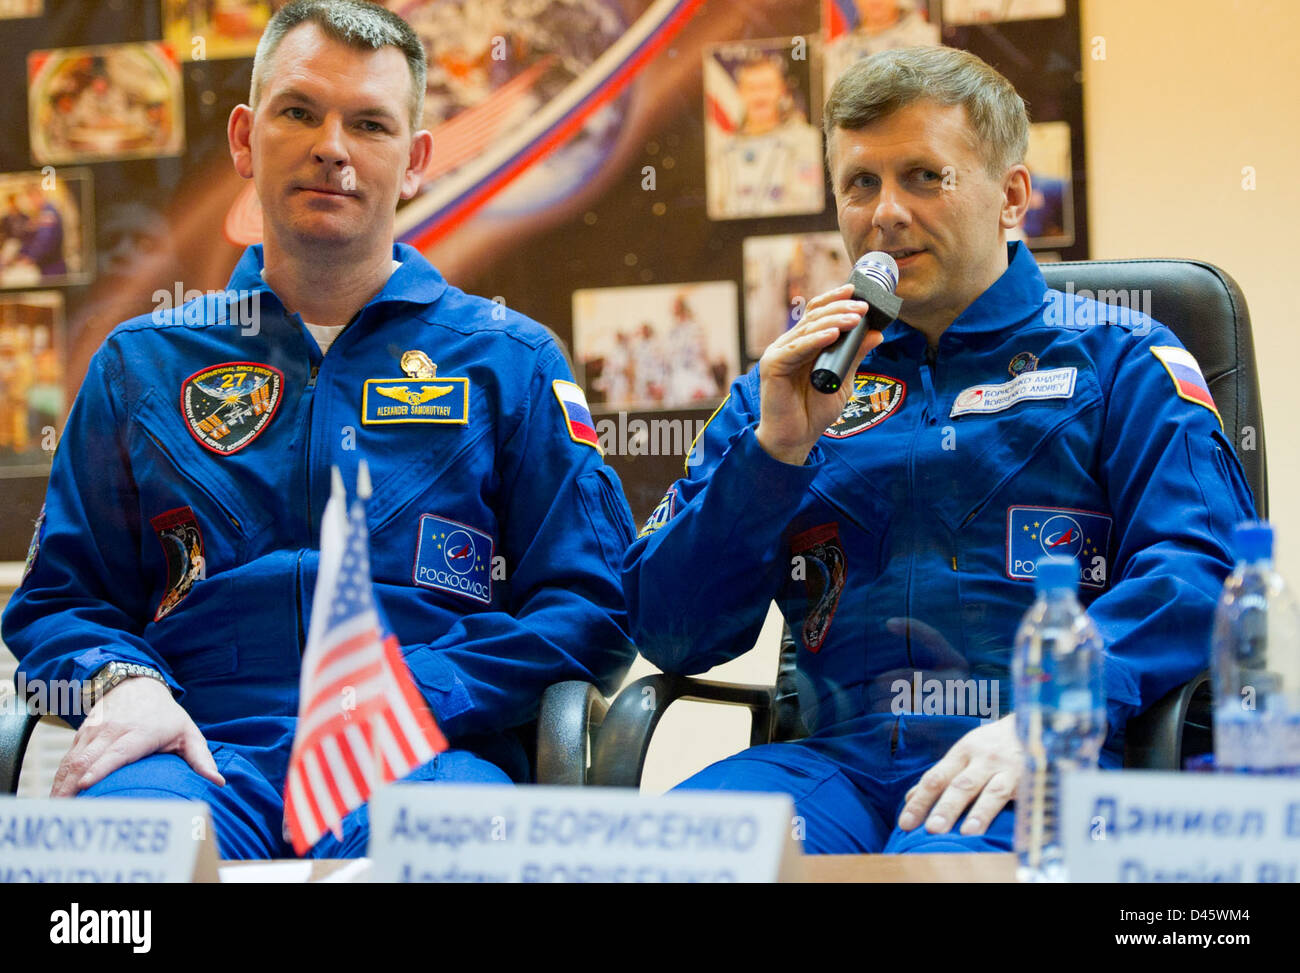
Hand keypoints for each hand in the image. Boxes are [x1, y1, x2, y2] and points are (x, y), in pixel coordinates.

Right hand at [51, 676, 224, 796]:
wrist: (136, 684)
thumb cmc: (165, 715)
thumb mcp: (188, 732)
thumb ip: (201, 758)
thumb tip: (218, 782)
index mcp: (140, 732)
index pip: (118, 751)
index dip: (101, 767)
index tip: (86, 784)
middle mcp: (114, 731)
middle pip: (89, 759)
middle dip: (74, 785)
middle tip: (67, 812)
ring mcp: (95, 731)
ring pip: (73, 759)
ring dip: (62, 784)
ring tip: (57, 809)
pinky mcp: (82, 734)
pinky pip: (68, 758)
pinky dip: (60, 777)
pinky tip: (56, 797)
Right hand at [755, 283, 882, 464]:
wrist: (795, 439)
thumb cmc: (814, 412)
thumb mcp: (843, 380)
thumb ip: (855, 357)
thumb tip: (876, 334)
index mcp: (803, 345)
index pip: (817, 314)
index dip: (835, 300)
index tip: (856, 292)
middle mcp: (789, 345)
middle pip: (814, 317)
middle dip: (841, 309)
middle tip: (863, 308)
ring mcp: (778, 353)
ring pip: (808, 329)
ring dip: (834, 321)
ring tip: (855, 318)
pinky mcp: (772, 366)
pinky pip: (797, 348)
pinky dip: (816, 340)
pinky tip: (833, 335)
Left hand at [896, 714, 1020, 835]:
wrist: (1033, 725)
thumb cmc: (992, 745)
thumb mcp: (964, 754)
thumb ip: (941, 776)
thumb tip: (911, 799)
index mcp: (961, 753)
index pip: (935, 778)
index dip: (920, 801)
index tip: (905, 823)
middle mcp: (982, 759)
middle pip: (960, 785)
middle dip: (945, 807)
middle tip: (931, 829)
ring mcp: (1007, 769)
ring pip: (991, 791)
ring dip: (979, 812)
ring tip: (966, 834)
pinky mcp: (1030, 779)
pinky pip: (1020, 796)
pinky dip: (1011, 811)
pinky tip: (1004, 828)